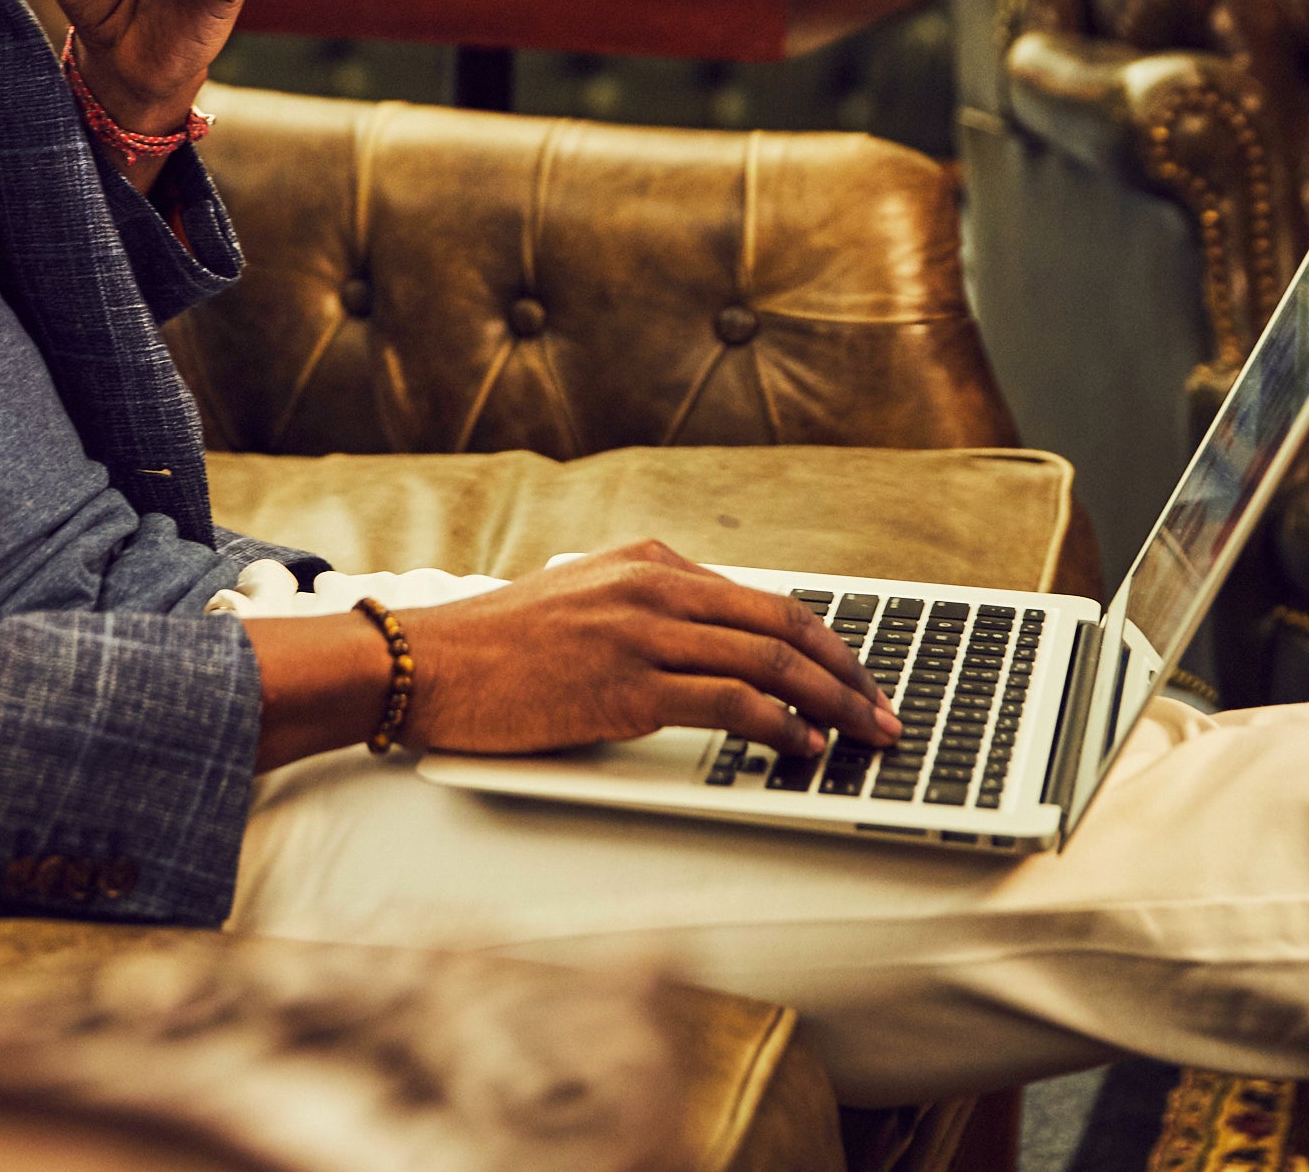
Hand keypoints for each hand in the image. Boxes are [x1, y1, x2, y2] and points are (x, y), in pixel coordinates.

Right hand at [243, 540, 897, 769]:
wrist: (424, 663)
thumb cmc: (492, 648)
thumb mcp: (579, 601)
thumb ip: (645, 613)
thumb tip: (714, 652)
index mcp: (645, 561)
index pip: (760, 597)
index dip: (822, 639)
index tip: (855, 673)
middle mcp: (652, 586)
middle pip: (782, 623)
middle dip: (847, 671)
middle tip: (884, 709)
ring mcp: (641, 633)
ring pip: (769, 660)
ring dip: (831, 703)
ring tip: (865, 735)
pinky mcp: (626, 687)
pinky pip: (730, 702)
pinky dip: (781, 724)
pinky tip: (805, 746)